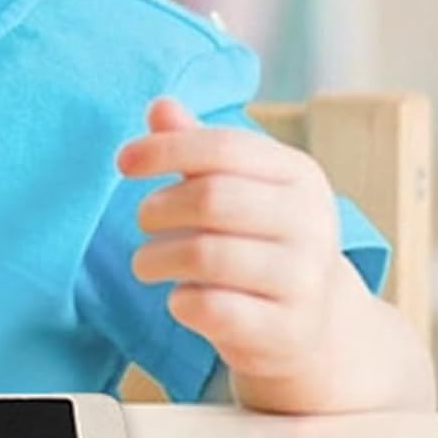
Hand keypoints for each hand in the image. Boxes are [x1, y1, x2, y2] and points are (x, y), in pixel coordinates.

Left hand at [115, 95, 349, 387]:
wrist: (314, 326)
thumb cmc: (258, 243)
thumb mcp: (238, 188)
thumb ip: (197, 148)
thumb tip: (159, 107)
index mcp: (300, 176)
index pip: (224, 148)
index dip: (165, 149)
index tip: (123, 162)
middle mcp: (312, 224)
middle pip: (212, 198)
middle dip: (158, 209)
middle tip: (143, 221)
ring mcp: (304, 280)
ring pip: (206, 255)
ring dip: (156, 258)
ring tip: (148, 263)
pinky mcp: (286, 330)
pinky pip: (211, 308)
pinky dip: (180, 301)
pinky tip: (180, 299)